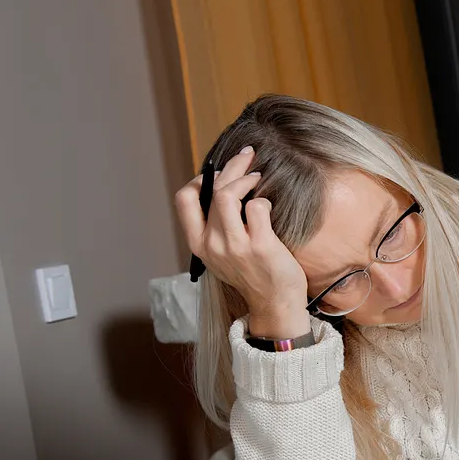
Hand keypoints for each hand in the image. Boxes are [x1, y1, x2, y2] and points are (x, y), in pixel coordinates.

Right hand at [175, 146, 310, 337]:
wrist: (274, 303)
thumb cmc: (252, 273)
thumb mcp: (222, 254)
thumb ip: (216, 228)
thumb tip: (223, 188)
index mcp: (198, 244)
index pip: (184, 200)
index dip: (199, 179)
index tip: (218, 172)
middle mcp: (212, 244)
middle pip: (212, 190)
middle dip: (232, 166)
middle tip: (247, 156)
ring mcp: (235, 246)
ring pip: (228, 195)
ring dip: (246, 179)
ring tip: (258, 177)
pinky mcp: (260, 246)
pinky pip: (256, 207)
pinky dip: (263, 200)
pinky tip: (268, 207)